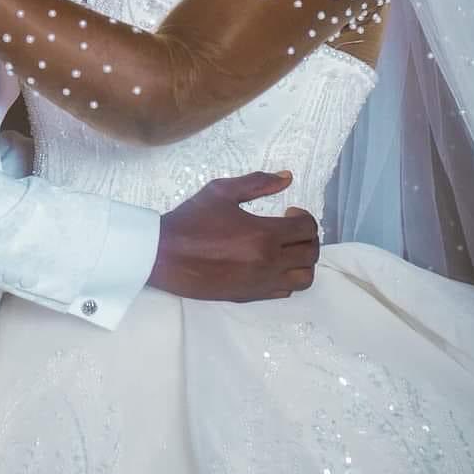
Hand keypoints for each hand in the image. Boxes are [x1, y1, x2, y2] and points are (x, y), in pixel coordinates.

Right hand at [151, 172, 319, 301]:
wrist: (163, 255)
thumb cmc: (191, 220)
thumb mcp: (221, 191)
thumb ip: (257, 183)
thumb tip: (287, 178)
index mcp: (263, 234)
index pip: (306, 229)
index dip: (304, 217)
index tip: (288, 212)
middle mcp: (268, 262)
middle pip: (310, 254)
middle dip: (307, 238)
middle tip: (290, 229)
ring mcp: (260, 283)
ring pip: (303, 278)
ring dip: (302, 261)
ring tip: (286, 249)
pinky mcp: (249, 296)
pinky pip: (284, 292)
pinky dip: (287, 278)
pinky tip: (271, 264)